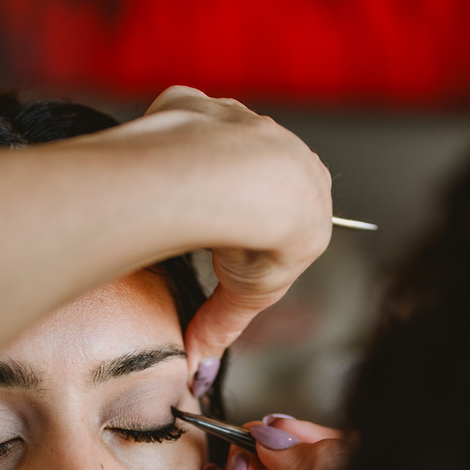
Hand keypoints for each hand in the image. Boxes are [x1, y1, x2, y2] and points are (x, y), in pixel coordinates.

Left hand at [143, 87, 332, 394]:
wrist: (243, 183)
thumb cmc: (263, 236)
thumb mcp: (252, 295)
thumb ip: (223, 324)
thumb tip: (198, 365)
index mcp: (312, 189)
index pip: (292, 205)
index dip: (264, 226)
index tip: (240, 243)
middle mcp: (283, 146)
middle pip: (256, 168)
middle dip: (233, 192)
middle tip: (206, 222)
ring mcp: (241, 118)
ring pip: (218, 140)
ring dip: (200, 163)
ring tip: (176, 196)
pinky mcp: (200, 104)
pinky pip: (179, 118)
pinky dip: (167, 141)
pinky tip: (157, 165)